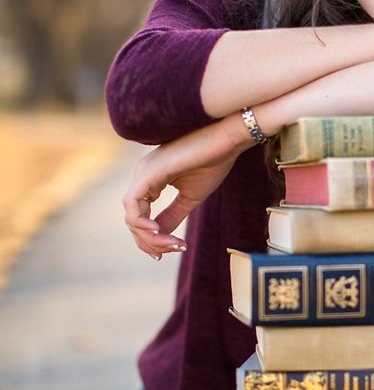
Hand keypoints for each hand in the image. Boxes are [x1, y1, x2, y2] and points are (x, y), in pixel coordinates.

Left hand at [122, 114, 250, 258]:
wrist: (226, 140)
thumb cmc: (212, 163)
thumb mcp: (190, 198)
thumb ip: (172, 216)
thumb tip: (161, 237)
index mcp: (150, 181)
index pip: (140, 216)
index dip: (151, 239)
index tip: (175, 249)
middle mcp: (141, 176)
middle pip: (133, 220)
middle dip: (151, 242)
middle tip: (176, 249)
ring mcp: (142, 174)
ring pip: (131, 216)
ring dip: (149, 238)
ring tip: (173, 244)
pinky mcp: (147, 173)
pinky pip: (133, 205)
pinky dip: (143, 223)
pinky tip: (159, 232)